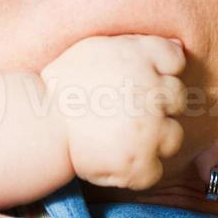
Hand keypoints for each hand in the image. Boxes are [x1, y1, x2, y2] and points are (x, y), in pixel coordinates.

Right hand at [41, 35, 186, 190]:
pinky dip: (138, 170)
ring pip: (173, 136)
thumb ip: (137, 46)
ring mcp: (148, 129)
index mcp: (139, 57)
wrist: (38, 123)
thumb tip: (179, 48)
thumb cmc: (62, 86)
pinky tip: (116, 160)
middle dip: (158, 106)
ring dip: (153, 140)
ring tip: (121, 138)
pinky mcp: (139, 162)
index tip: (140, 82)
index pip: (175, 61)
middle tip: (126, 114)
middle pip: (178, 98)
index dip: (161, 72)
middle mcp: (150, 91)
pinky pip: (154, 170)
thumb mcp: (96, 49)